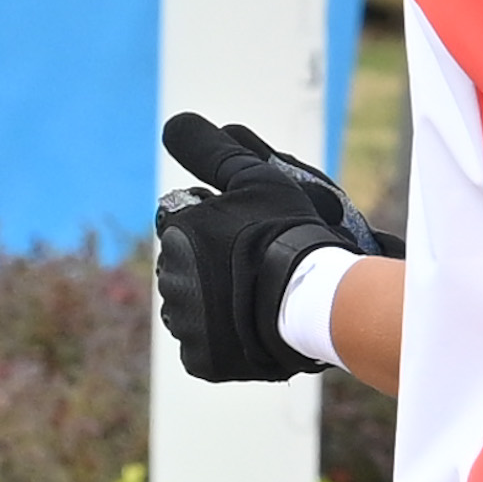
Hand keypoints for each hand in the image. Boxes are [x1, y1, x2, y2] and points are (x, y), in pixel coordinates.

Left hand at [151, 111, 387, 383]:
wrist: (311, 299)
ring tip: (260, 301)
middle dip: (215, 266)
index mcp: (176, 233)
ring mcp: (184, 323)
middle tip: (260, 268)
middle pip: (189, 268)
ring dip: (218, 304)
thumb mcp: (253, 178)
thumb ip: (210, 150)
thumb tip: (174, 122)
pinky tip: (252, 330)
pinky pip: (205, 349)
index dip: (218, 227)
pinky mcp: (201, 359)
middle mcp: (170, 278)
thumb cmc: (285, 232)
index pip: (186, 225)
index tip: (250, 235)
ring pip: (196, 309)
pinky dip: (223, 342)